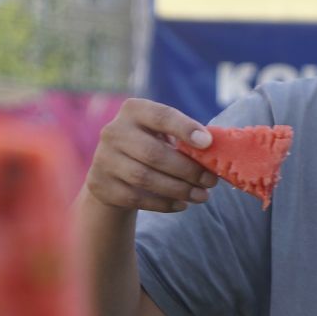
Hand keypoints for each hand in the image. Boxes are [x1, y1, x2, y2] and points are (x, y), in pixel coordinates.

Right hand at [85, 98, 217, 213]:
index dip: (184, 128)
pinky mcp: (101, 185)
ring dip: (179, 189)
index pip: (161, 116)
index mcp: (133, 111)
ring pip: (145, 178)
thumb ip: (184, 139)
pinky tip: (182, 204)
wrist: (112, 173)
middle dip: (188, 170)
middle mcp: (114, 131)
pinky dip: (164, 204)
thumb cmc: (150, 147)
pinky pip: (137, 198)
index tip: (207, 143)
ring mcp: (103, 159)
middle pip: (154, 153)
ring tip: (202, 196)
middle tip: (211, 181)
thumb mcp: (163, 135)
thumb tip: (215, 150)